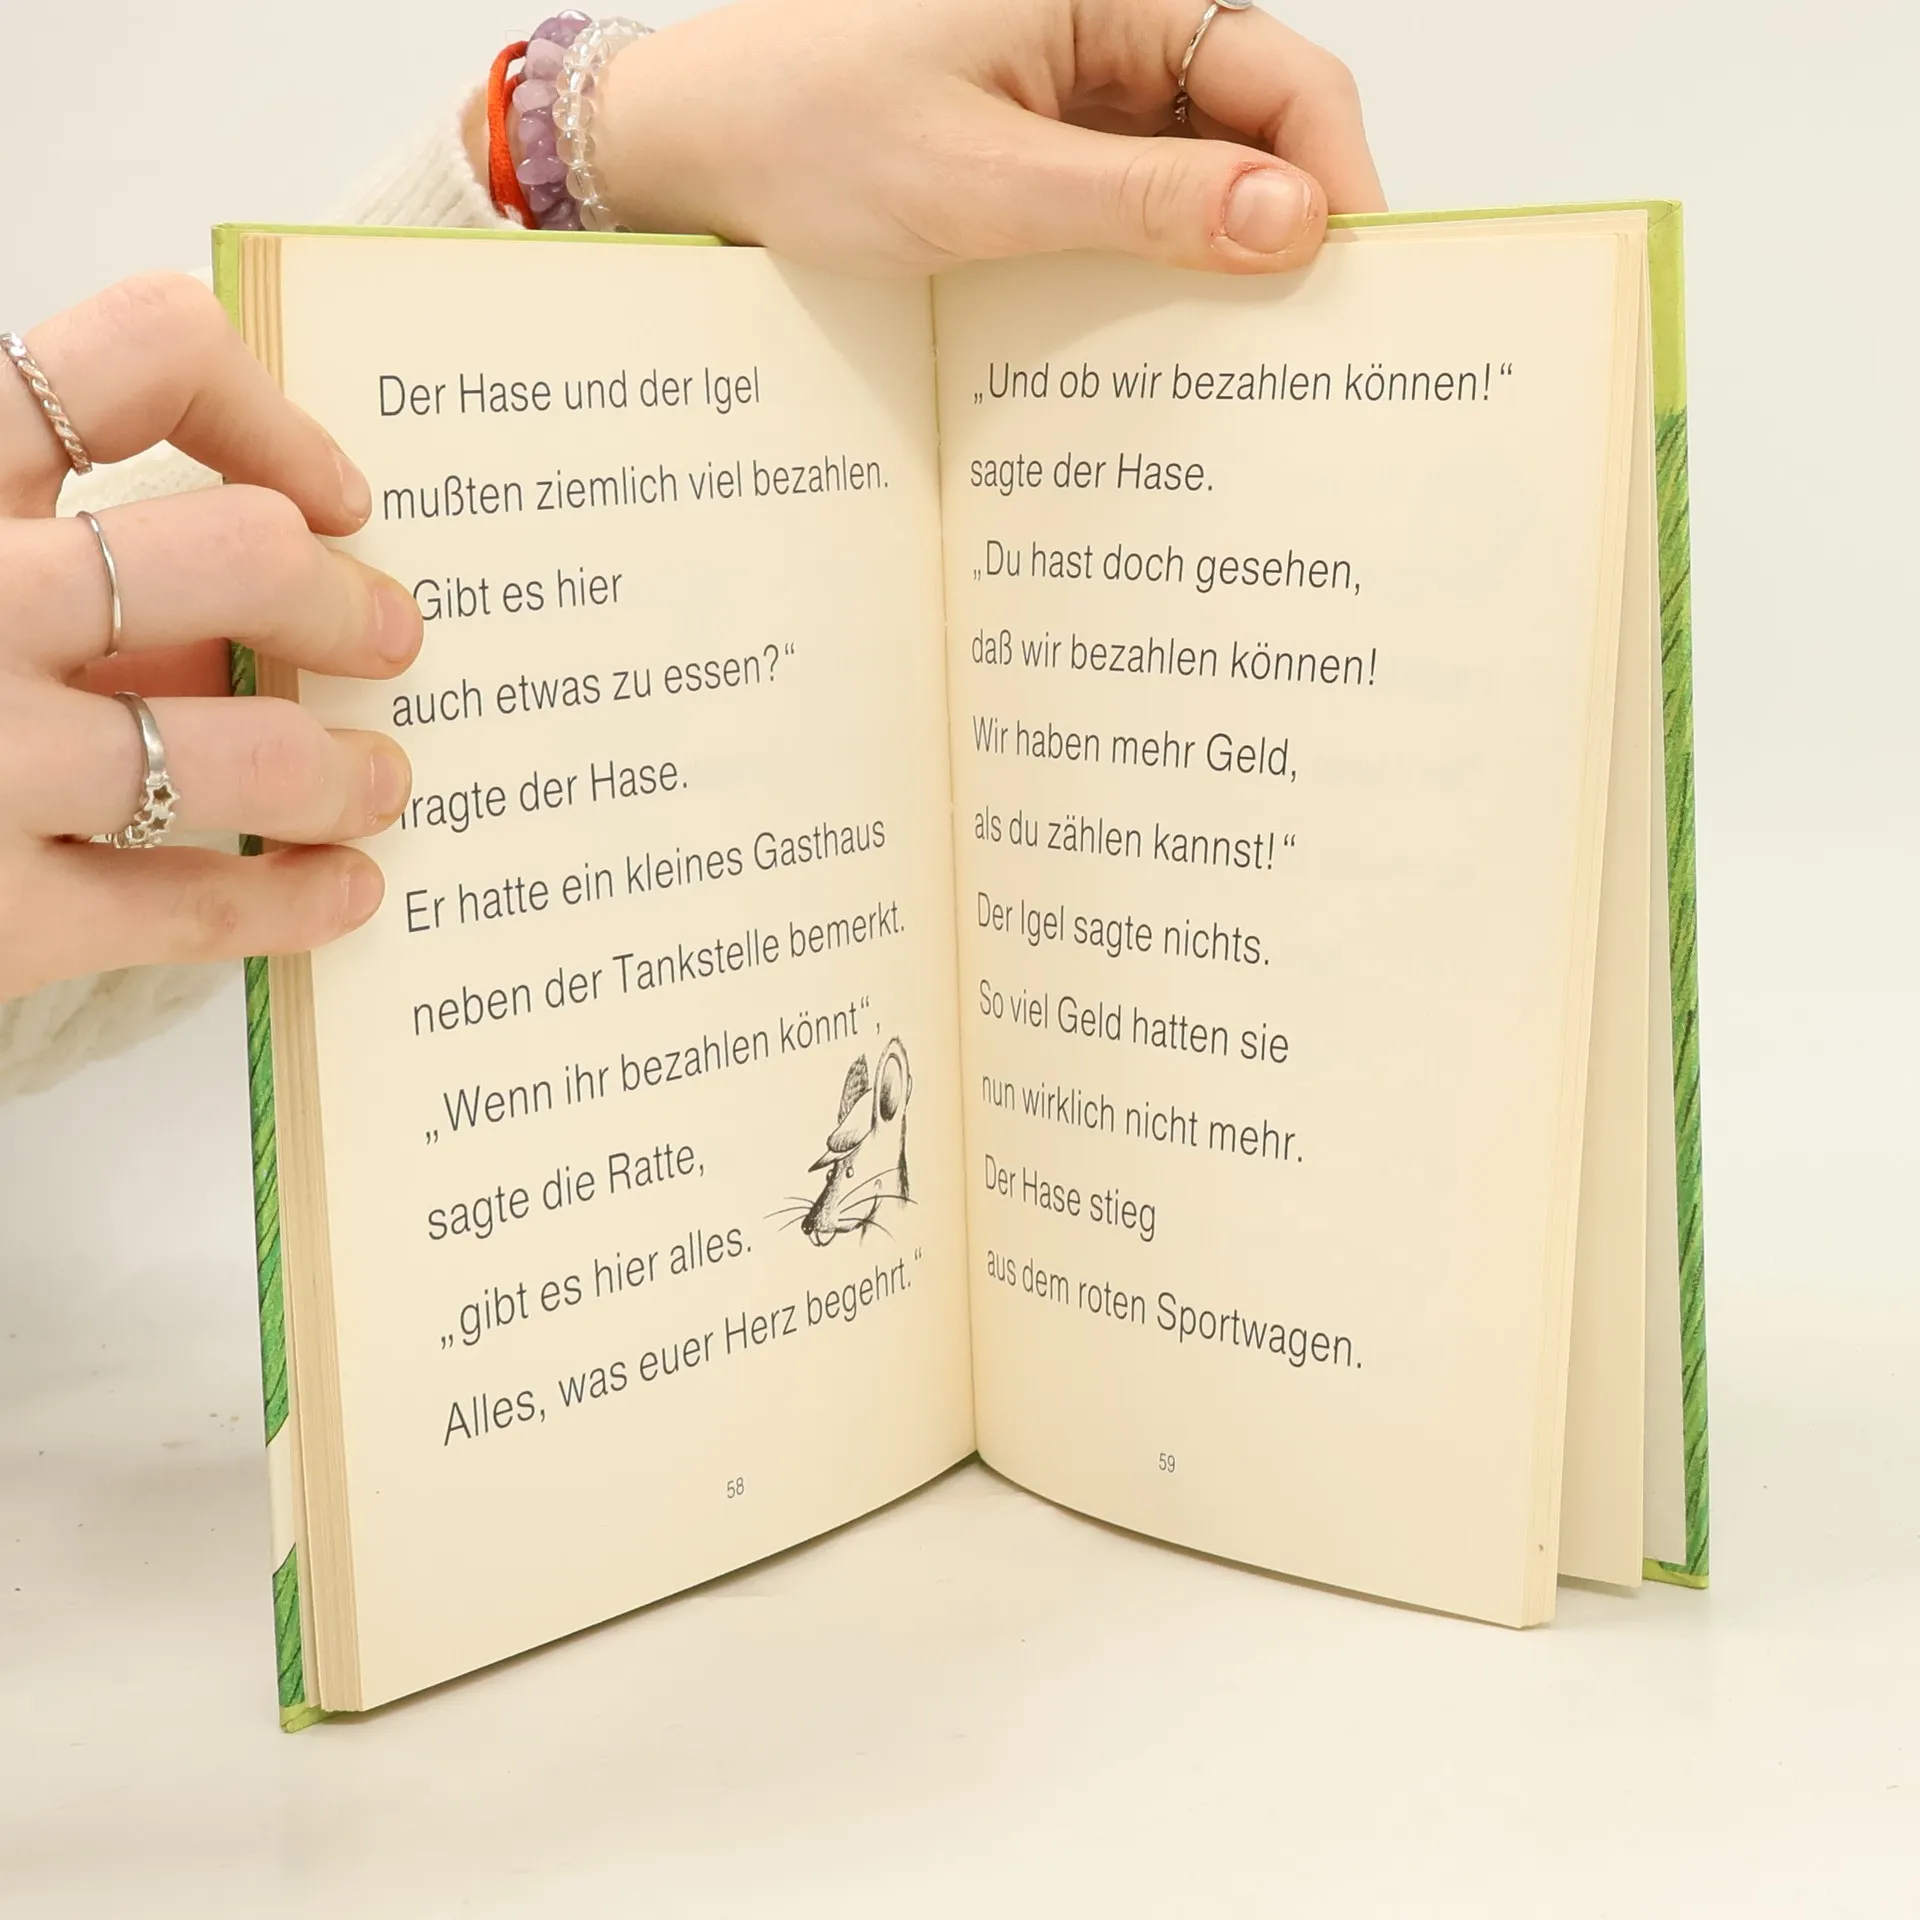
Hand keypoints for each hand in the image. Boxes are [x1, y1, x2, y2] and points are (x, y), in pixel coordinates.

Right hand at [0, 274, 422, 1001]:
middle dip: (341, 601)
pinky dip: (293, 898)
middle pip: (239, 553)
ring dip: (343, 770)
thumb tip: (246, 600)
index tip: (333, 493)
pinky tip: (343, 890)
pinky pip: (192, 903)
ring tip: (379, 782)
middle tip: (390, 639)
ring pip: (249, 751)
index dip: (266, 416)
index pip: (131, 363)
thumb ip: (48, 560)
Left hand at [593, 0, 1383, 275]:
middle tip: (1312, 346)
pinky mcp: (1042, 146)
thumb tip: (1292, 221)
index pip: (1280, 74)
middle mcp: (1106, 30)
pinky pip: (1132, 202)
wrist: (689, 149)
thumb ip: (1142, 205)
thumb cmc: (803, 134)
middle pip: (1253, 124)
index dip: (1336, 176)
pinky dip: (1154, 264)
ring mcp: (1075, 92)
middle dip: (1288, 226)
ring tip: (1243, 357)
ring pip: (1198, 172)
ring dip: (1220, 257)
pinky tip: (1160, 335)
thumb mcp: (984, 182)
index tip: (1360, 283)